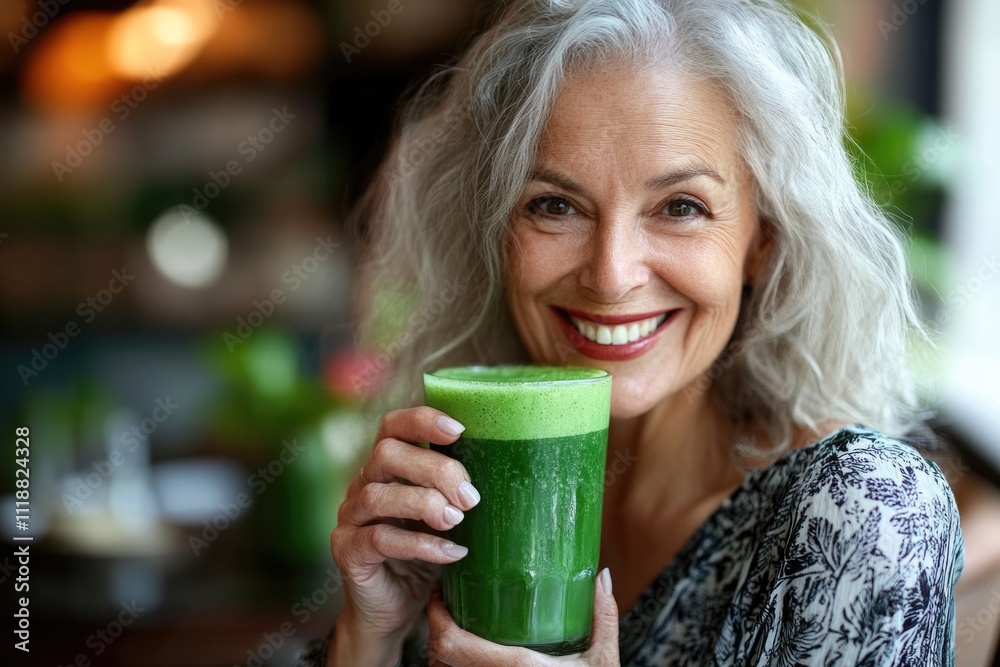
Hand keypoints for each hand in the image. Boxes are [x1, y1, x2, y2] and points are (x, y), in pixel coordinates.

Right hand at [329, 407, 481, 663]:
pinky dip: (421, 544)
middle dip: (434, 470)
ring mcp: (350, 518)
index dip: (422, 421)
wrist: (392, 609)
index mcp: (385, 468)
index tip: (459, 430)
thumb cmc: (425, 554)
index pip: (392, 426)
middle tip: (469, 497)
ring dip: (425, 504)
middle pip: (386, 454)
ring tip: (457, 521)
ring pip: (378, 495)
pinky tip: (451, 553)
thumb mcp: (445, 515)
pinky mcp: (347, 551)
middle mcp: (362, 485)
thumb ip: (457, 491)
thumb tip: (505, 467)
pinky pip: (379, 539)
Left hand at [427, 568, 619, 665]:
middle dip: (436, 627)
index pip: (450, 643)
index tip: (441, 592)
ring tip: (455, 625)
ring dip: (442, 650)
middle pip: (437, 656)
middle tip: (449, 603)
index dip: (435, 615)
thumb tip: (602, 577)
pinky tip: (467, 651)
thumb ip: (602, 618)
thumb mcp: (602, 661)